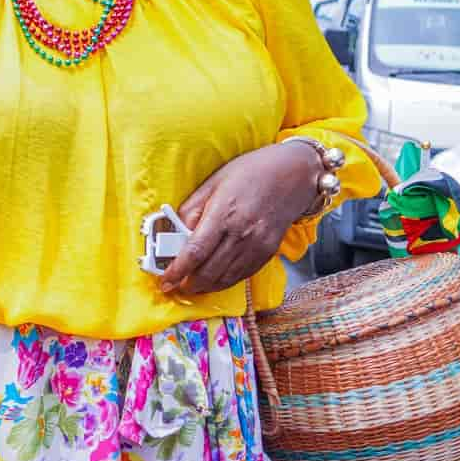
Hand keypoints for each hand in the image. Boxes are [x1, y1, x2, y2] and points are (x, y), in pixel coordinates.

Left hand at [161, 141, 321, 296]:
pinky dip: (224, 282)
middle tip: (175, 284)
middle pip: (209, 272)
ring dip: (204, 287)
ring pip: (225, 279)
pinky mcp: (268, 252)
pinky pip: (241, 276)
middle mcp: (242, 233)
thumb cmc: (251, 173)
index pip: (195, 251)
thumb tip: (175, 234)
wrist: (294, 175)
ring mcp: (257, 246)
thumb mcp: (213, 182)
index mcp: (224, 213)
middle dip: (188, 284)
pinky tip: (213, 279)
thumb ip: (191, 210)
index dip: (177, 271)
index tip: (165, 280)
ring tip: (191, 285)